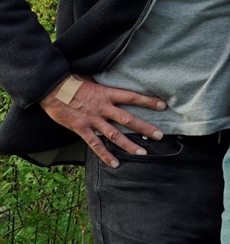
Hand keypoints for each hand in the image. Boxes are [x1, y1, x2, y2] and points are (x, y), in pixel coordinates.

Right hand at [39, 76, 166, 167]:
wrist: (52, 89)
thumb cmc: (74, 82)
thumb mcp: (94, 80)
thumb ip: (107, 87)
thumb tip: (119, 84)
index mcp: (107, 93)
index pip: (132, 97)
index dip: (148, 101)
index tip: (163, 105)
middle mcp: (103, 107)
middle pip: (128, 119)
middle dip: (145, 128)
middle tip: (159, 135)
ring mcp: (92, 119)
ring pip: (115, 134)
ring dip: (129, 144)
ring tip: (143, 152)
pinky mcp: (81, 128)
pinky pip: (95, 144)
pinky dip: (106, 154)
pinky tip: (115, 163)